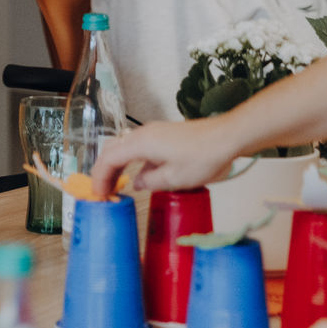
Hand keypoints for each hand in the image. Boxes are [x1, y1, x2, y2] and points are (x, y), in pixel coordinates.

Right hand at [90, 118, 237, 194]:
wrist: (227, 137)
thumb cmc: (202, 158)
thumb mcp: (175, 179)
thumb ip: (150, 182)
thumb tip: (137, 182)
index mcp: (140, 143)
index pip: (109, 158)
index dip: (100, 177)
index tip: (99, 195)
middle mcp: (142, 134)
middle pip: (112, 149)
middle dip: (104, 171)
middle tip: (104, 191)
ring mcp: (153, 132)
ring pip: (124, 147)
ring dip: (117, 165)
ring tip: (116, 185)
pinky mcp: (163, 134)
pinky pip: (138, 146)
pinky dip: (131, 161)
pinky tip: (140, 176)